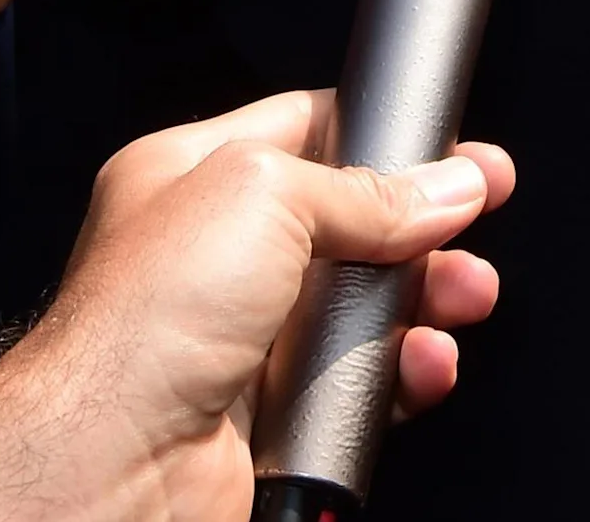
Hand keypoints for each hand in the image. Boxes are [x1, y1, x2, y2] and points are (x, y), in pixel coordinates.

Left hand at [34, 92, 507, 515]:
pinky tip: (423, 364)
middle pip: (352, 223)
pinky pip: (364, 380)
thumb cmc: (142, 322)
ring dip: (428, 301)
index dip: (386, 134)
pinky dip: (405, 374)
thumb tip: (445, 186)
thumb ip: (365, 188)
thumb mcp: (265, 195)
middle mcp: (216, 257)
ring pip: (367, 307)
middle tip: (476, 223)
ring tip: (464, 297)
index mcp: (192, 178)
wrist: (113, 462)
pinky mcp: (273, 411)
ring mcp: (245, 338)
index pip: (307, 128)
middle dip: (425, 226)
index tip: (454, 149)